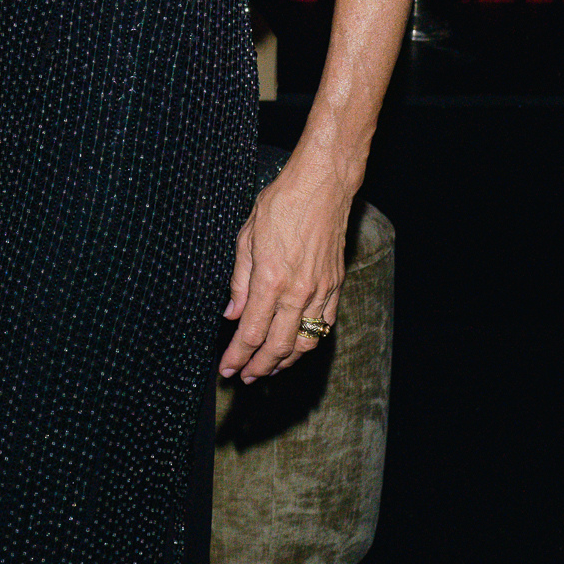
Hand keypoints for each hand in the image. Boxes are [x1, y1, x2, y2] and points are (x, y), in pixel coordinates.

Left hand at [219, 157, 345, 380]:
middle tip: (245, 377)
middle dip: (259, 367)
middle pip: (277, 346)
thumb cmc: (281, 204)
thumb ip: (239, 281)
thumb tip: (232, 313)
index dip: (237, 356)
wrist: (322, 186)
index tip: (227, 369)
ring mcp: (320, 291)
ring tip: (268, 368)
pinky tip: (297, 346)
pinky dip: (309, 342)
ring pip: (305, 343)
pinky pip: (324, 325)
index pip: (250, 333)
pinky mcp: (335, 286)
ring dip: (285, 362)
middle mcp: (297, 292)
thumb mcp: (246, 237)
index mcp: (270, 280)